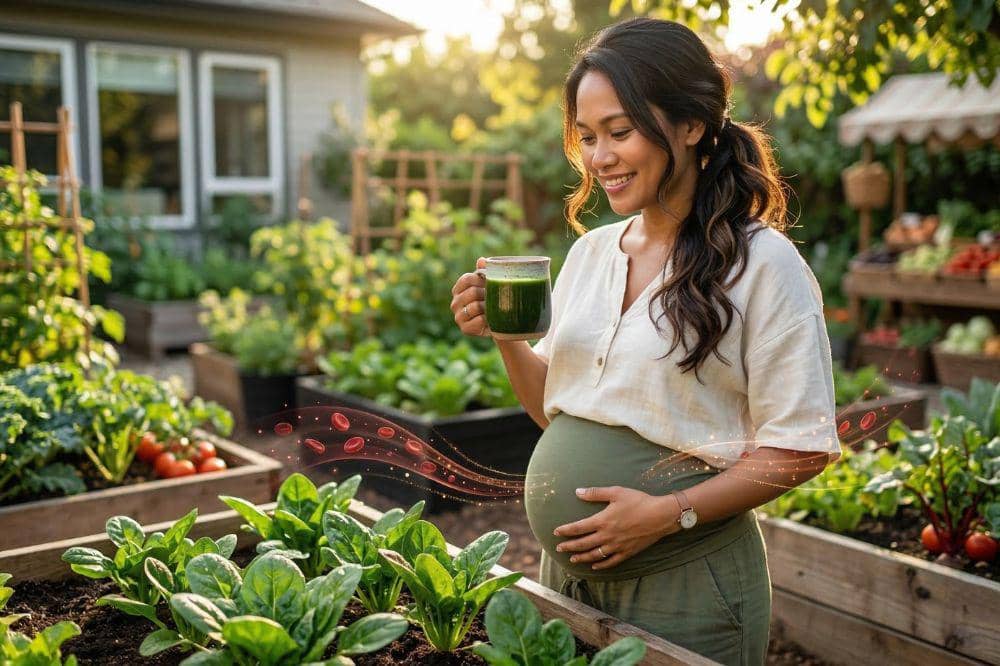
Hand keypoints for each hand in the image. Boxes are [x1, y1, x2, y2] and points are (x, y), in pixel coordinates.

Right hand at [450, 257, 490, 336]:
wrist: (500, 323)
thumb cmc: (493, 300)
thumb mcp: (490, 284)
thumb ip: (485, 271)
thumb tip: (481, 260)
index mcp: (458, 289)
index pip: (467, 279)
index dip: (481, 279)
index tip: (491, 283)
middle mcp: (455, 303)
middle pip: (472, 292)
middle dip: (487, 294)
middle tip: (495, 298)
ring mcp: (458, 316)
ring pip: (476, 306)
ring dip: (488, 307)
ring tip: (493, 309)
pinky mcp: (464, 329)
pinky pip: (479, 320)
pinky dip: (487, 319)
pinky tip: (490, 320)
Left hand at [552, 486, 679, 569]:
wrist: (661, 516)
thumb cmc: (639, 501)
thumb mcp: (616, 492)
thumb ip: (595, 493)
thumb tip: (578, 491)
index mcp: (603, 521)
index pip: (578, 528)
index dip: (566, 530)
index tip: (556, 532)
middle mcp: (607, 536)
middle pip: (583, 544)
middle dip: (569, 546)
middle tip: (558, 548)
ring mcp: (617, 546)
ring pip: (595, 555)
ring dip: (582, 557)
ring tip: (572, 558)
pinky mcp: (627, 552)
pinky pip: (611, 562)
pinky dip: (601, 565)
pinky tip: (594, 566)